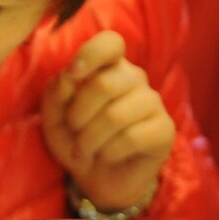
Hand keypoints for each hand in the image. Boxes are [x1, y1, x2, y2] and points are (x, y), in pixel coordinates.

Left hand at [41, 30, 172, 211]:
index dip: (90, 54)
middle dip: (77, 114)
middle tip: (72, 131)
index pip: (110, 42)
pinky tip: (105, 156)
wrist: (95, 176)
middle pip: (104, 84)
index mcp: (107, 67)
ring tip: (83, 149)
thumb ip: (55, 93)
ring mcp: (153, 102)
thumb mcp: (53, 117)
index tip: (72, 73)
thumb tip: (67, 76)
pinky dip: (108, 152)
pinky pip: (131, 138)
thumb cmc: (74, 139)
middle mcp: (133, 79)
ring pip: (115, 115)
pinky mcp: (164, 129)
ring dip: (89, 139)